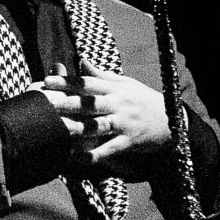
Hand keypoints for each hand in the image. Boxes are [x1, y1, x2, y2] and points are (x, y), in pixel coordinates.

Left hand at [32, 66, 169, 173]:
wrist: (174, 120)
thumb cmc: (143, 100)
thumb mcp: (125, 84)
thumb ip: (100, 75)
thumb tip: (81, 61)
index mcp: (114, 88)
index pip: (87, 83)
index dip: (66, 82)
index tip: (46, 82)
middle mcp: (118, 103)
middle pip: (89, 103)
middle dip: (67, 104)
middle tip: (45, 104)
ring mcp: (124, 122)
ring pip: (98, 125)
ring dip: (79, 129)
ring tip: (60, 131)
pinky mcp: (130, 140)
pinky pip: (111, 148)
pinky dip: (96, 154)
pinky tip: (79, 158)